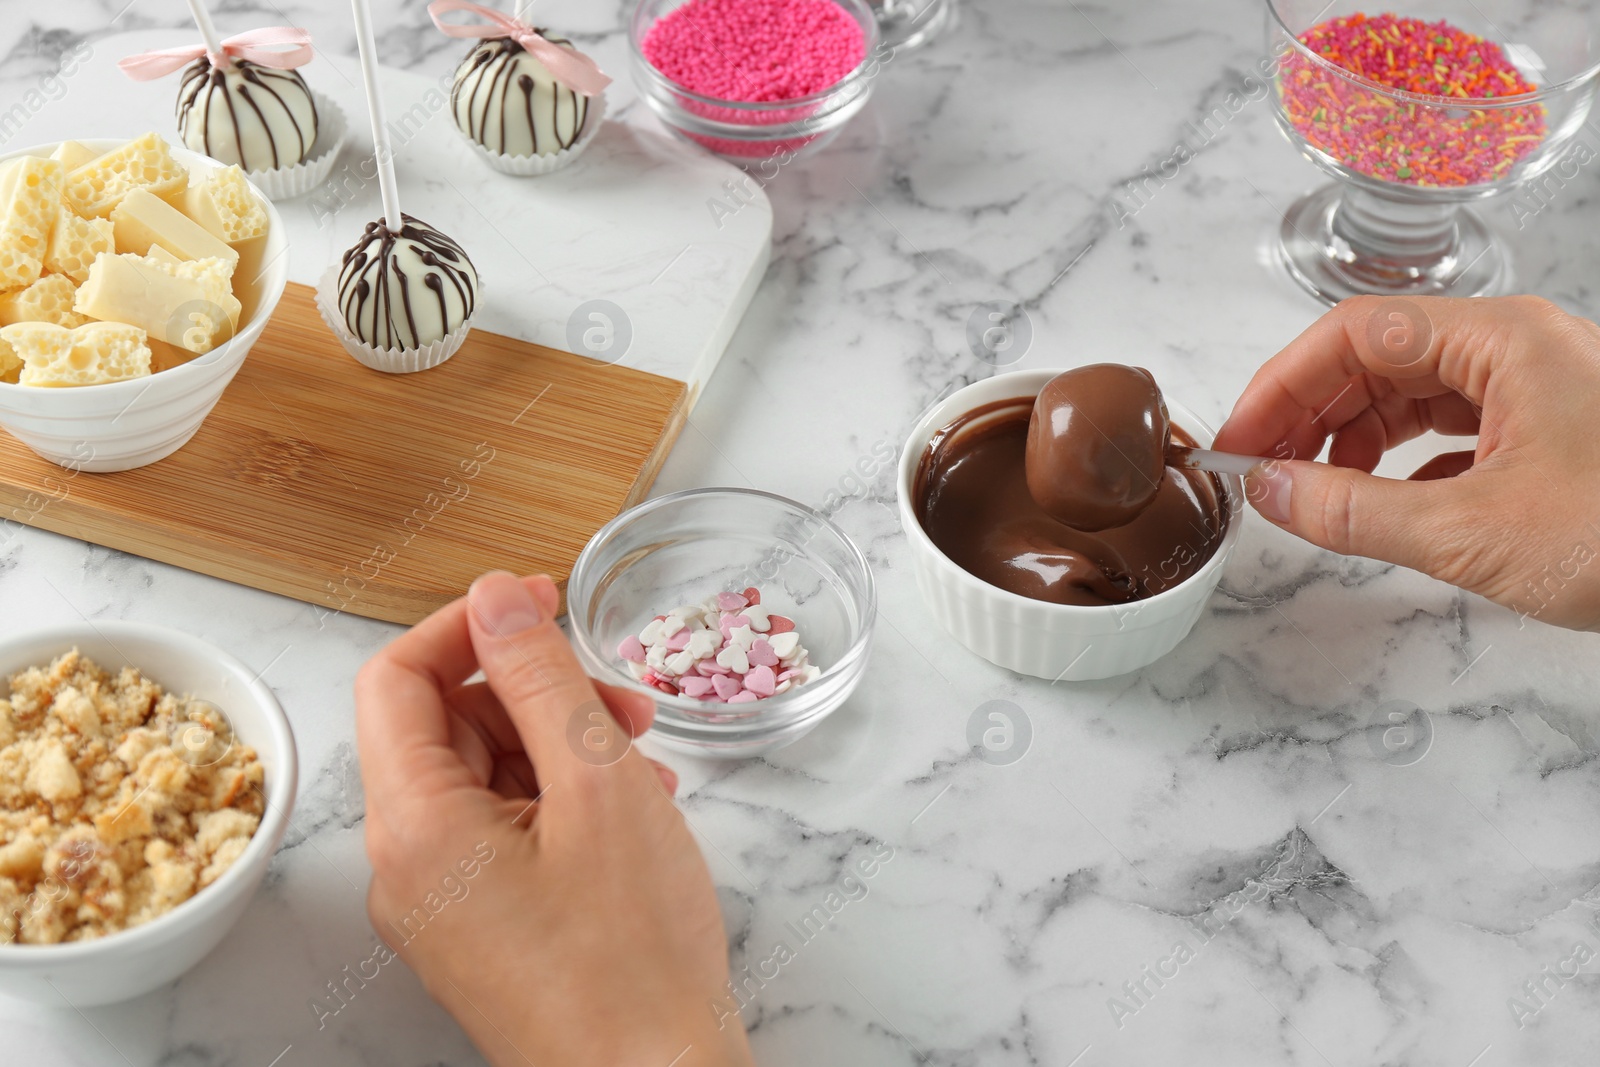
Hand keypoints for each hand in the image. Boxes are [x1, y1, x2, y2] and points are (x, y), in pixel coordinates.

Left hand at [355, 572, 754, 1066]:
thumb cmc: (633, 957)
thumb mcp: (599, 786)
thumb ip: (542, 679)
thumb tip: (496, 597)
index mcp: (414, 826)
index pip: (394, 678)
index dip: (466, 624)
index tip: (537, 602)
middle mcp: (406, 868)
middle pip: (442, 727)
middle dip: (531, 691)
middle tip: (618, 699)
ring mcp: (441, 905)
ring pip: (481, 778)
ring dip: (558, 745)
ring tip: (642, 758)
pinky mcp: (481, 928)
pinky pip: (502, 831)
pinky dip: (562, 800)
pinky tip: (632, 807)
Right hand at [1214, 295, 1599, 631]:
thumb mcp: (1472, 531)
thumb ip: (1353, 510)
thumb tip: (1271, 492)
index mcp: (1502, 339)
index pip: (1354, 334)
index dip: (1281, 385)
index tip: (1238, 442)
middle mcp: (1519, 347)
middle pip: (1379, 357)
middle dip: (1309, 411)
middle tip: (1259, 470)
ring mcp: (1540, 388)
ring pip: (1415, 392)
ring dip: (1352, 437)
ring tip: (1311, 490)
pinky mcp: (1554, 432)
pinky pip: (1454, 430)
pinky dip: (1403, 463)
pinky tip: (1381, 503)